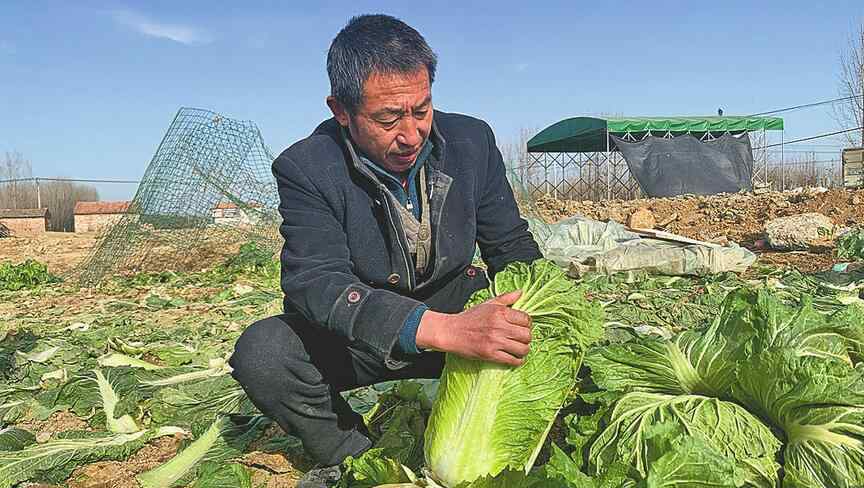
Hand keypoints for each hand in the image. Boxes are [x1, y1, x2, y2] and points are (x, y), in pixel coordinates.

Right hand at [415, 290, 531, 365]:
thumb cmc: (469, 318)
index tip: (522, 327)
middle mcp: (499, 326)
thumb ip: (505, 298)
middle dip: (527, 338)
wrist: (451, 332)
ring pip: (523, 349)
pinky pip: (513, 360)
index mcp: (500, 312)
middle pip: (527, 335)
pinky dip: (517, 361)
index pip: (526, 319)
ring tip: (519, 349)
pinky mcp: (490, 354)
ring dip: (524, 350)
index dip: (527, 324)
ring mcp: (495, 341)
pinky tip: (515, 358)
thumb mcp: (487, 304)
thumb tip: (520, 292)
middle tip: (521, 339)